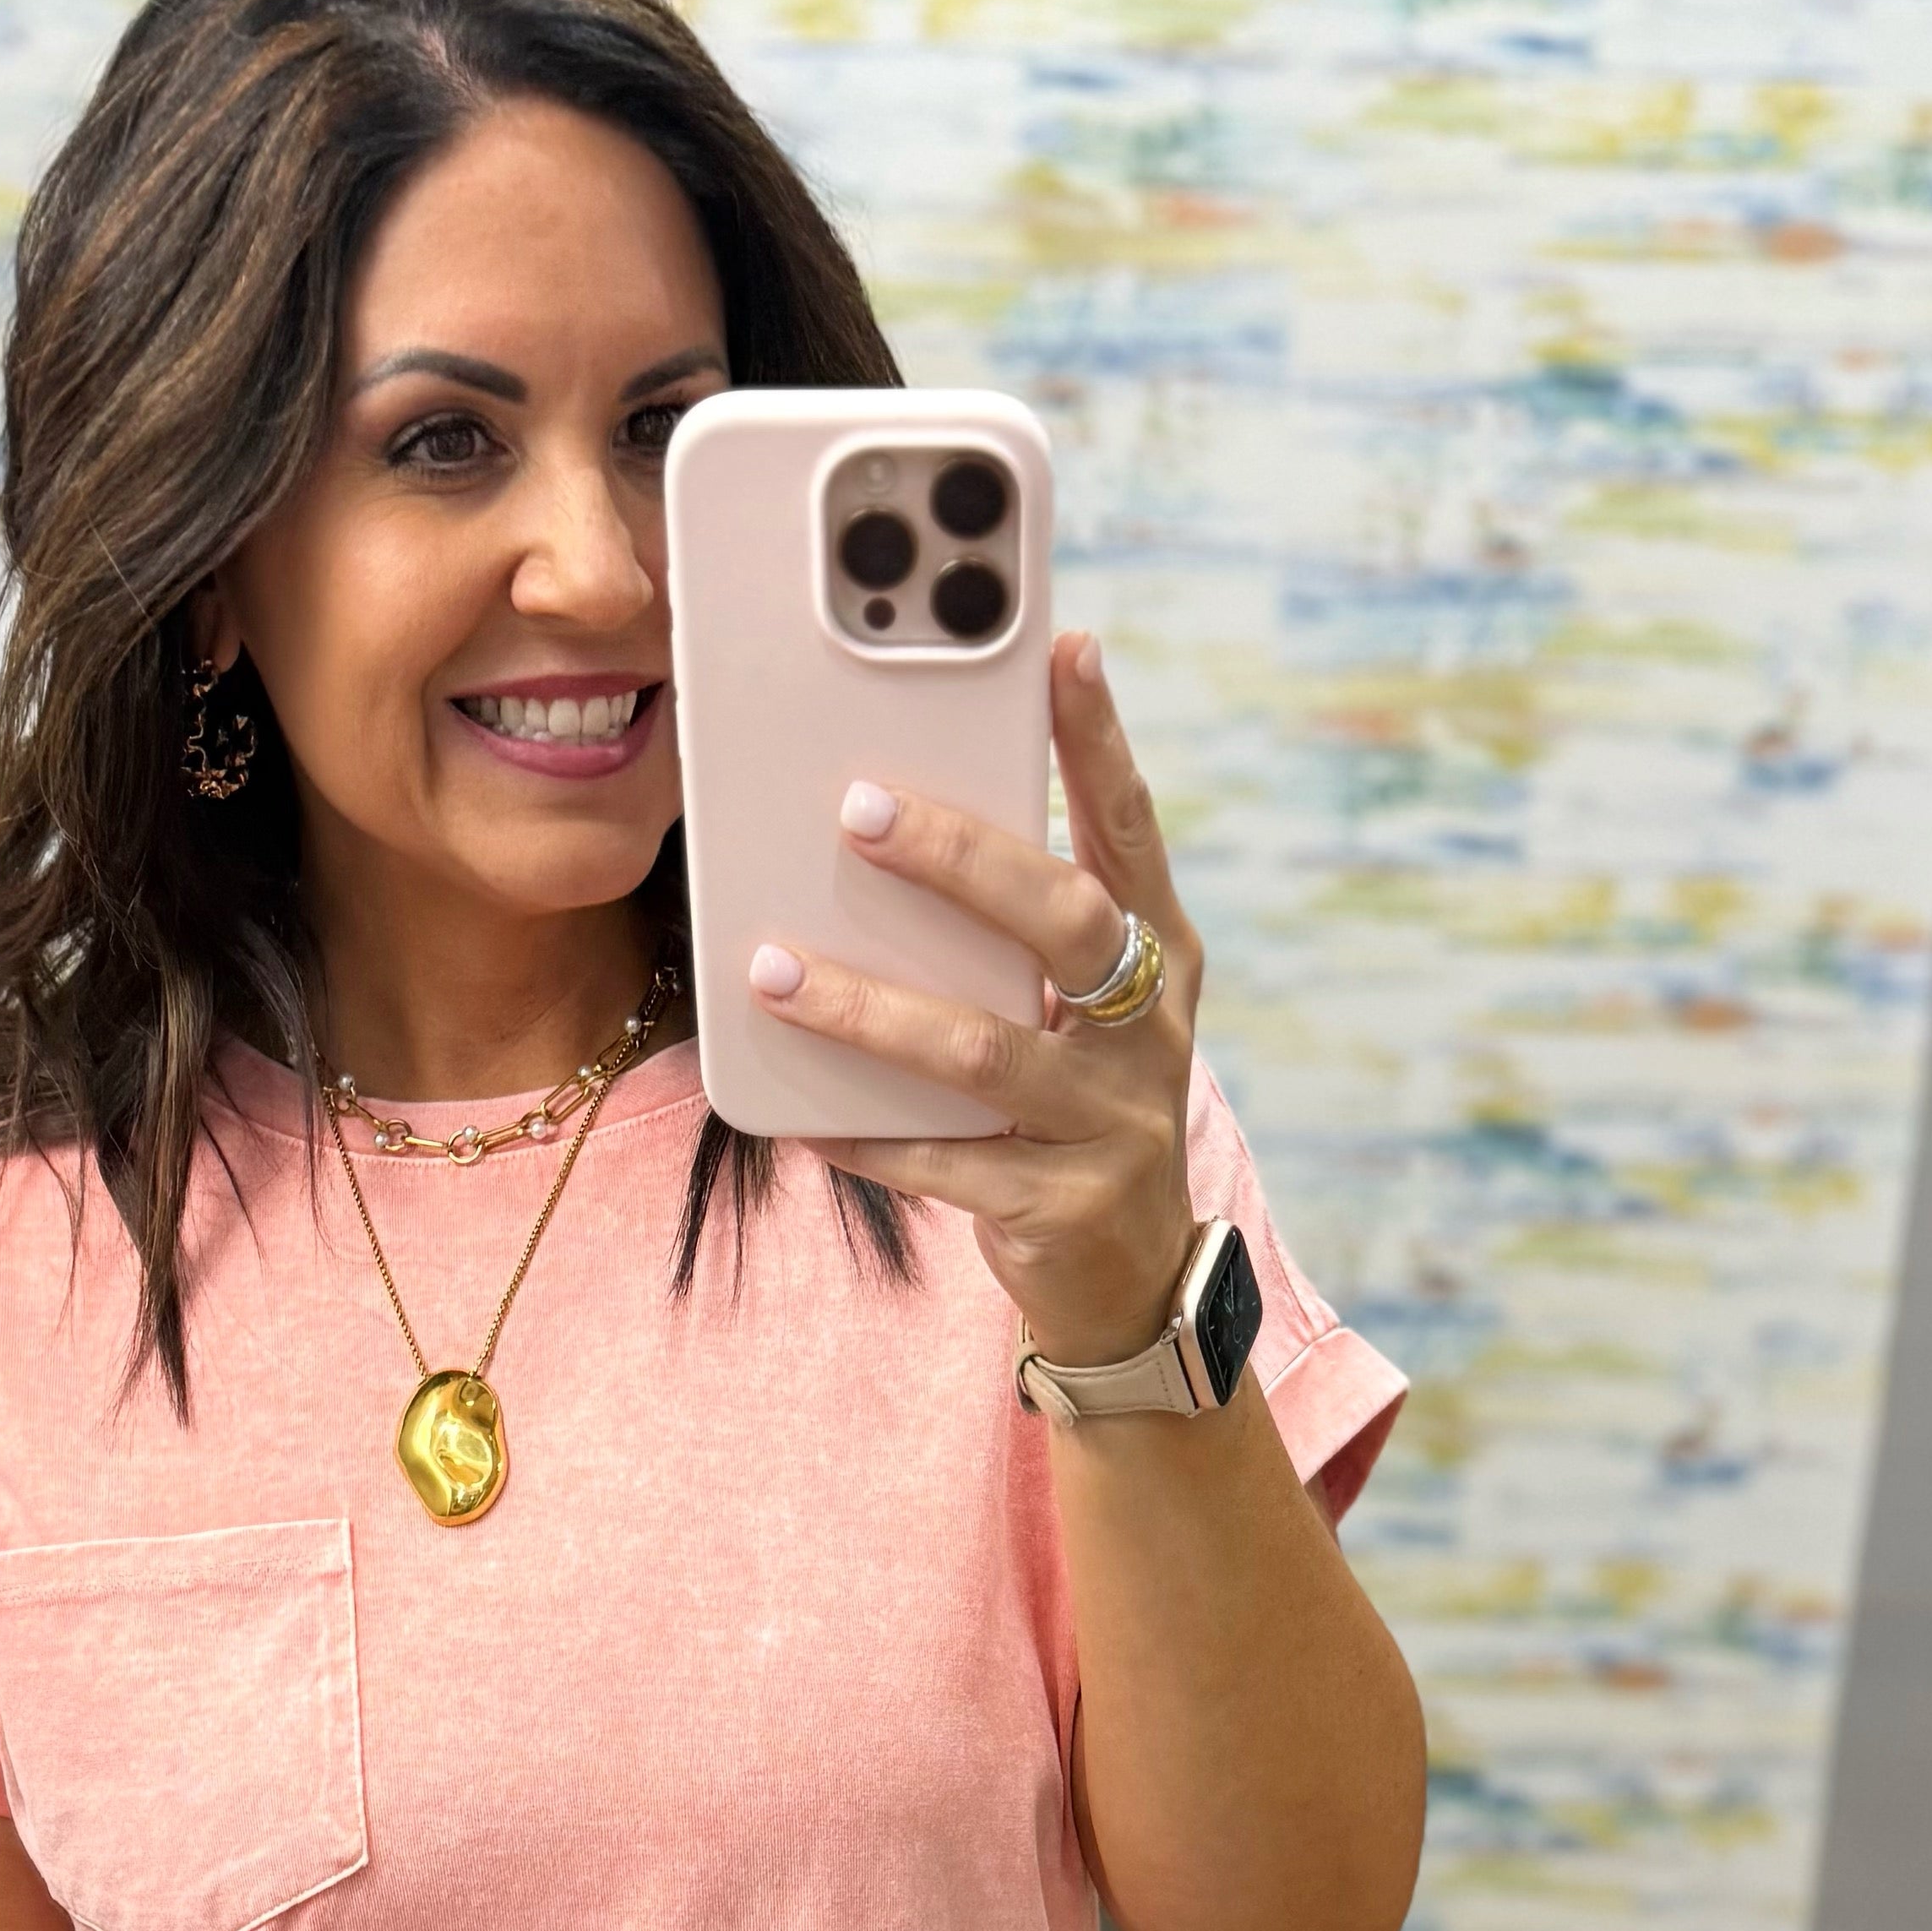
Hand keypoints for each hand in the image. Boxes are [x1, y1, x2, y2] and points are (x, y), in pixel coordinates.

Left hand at [750, 630, 1206, 1366]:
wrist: (1130, 1282)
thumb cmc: (1077, 1111)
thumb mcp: (1075, 1015)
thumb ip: (1016, 937)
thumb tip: (889, 827)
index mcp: (1160, 959)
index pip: (1130, 830)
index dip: (1100, 741)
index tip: (1063, 648)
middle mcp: (1150, 1032)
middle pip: (1061, 923)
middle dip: (960, 861)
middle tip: (860, 810)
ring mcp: (1111, 1124)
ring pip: (981, 1050)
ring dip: (868, 1007)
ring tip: (771, 969)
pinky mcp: (1059, 1207)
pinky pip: (941, 1162)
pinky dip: (862, 1133)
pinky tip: (795, 1110)